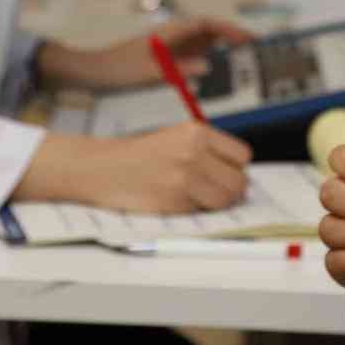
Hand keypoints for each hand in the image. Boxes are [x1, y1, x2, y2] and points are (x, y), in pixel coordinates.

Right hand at [15, 122, 253, 212]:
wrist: (102, 168)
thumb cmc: (139, 155)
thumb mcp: (177, 137)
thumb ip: (207, 150)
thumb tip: (238, 173)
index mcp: (196, 131)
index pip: (242, 156)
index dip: (235, 168)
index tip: (227, 173)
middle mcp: (194, 152)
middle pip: (239, 181)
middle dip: (231, 189)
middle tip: (216, 191)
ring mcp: (185, 177)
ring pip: (226, 200)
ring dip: (217, 204)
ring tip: (198, 198)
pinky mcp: (174, 200)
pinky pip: (202, 212)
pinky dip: (195, 211)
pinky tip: (178, 201)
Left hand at [36, 17, 253, 91]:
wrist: (90, 72)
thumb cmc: (115, 68)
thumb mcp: (148, 72)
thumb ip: (178, 69)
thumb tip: (207, 66)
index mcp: (169, 32)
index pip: (206, 24)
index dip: (229, 29)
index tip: (247, 38)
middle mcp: (171, 36)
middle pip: (208, 31)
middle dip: (231, 37)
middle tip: (253, 49)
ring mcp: (168, 46)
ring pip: (202, 43)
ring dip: (221, 49)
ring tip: (241, 60)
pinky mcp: (164, 58)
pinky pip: (191, 56)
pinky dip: (207, 60)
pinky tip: (214, 72)